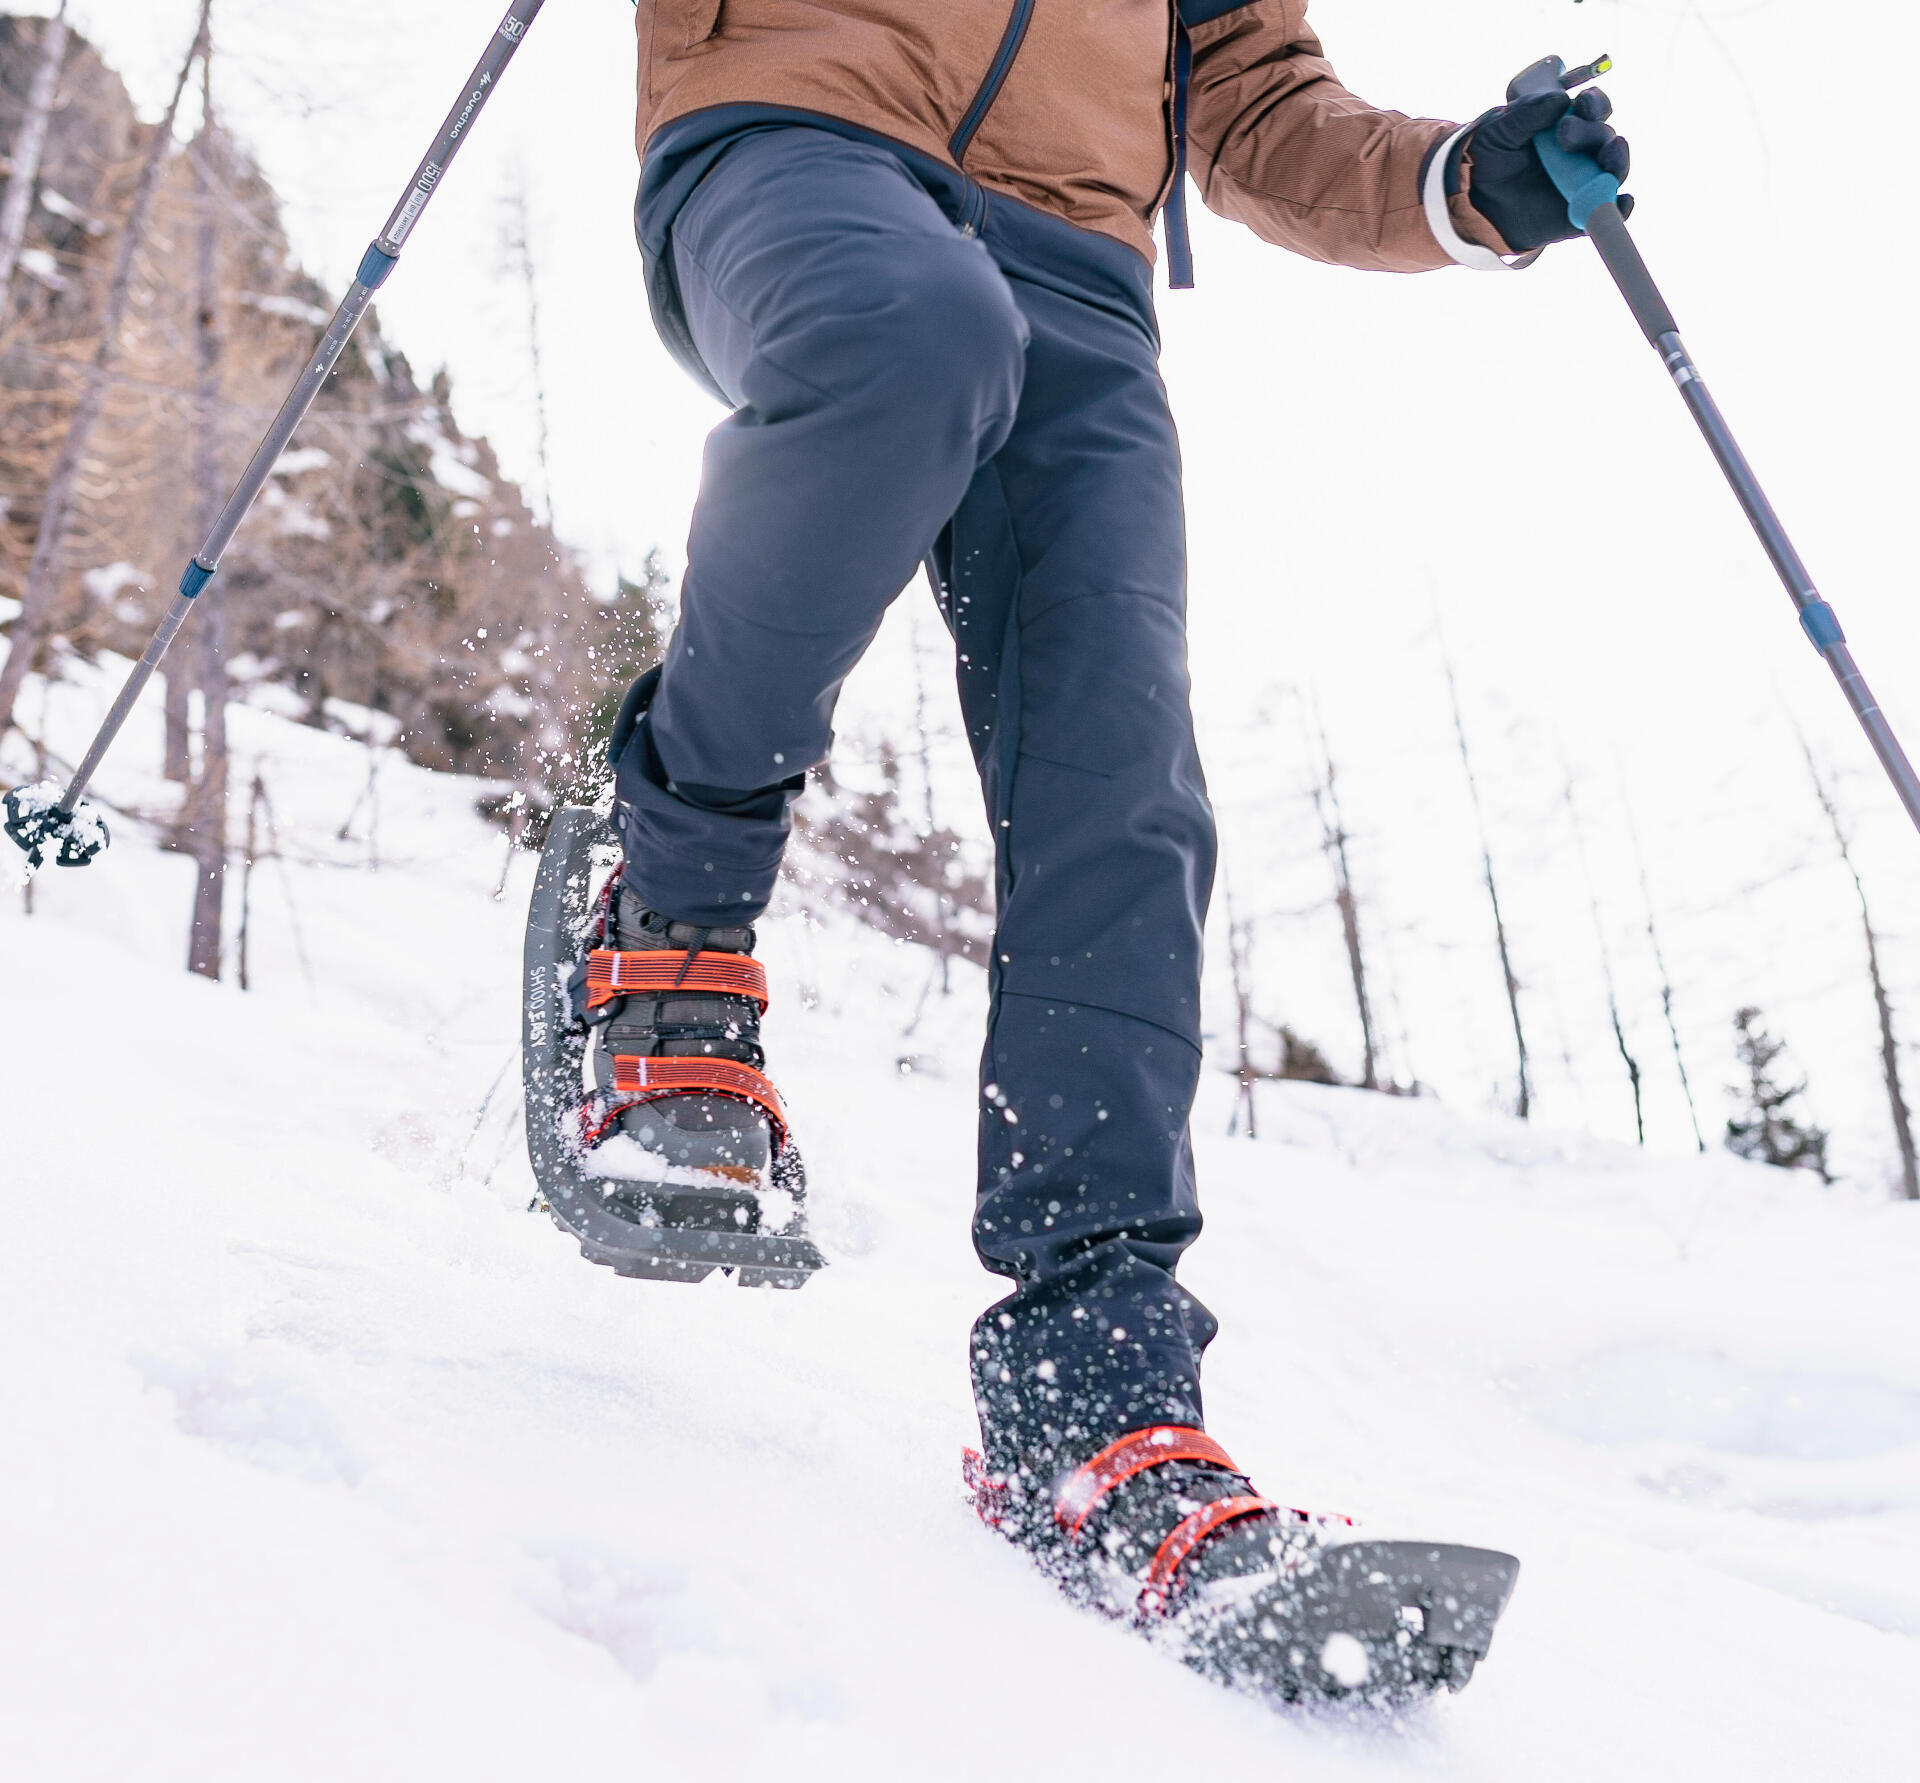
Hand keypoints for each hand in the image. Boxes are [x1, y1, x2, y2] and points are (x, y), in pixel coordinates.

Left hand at [1464, 87, 1632, 251]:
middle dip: (1593, 132)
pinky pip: (1606, 211)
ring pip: (1613, 169)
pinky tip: (1623, 201)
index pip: (1592, 109)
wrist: (1471, 202)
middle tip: (1565, 135)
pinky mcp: (1578, 214)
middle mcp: (1580, 152)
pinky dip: (1620, 207)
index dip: (1594, 104)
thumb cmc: (1487, 160)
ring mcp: (1582, 182)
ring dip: (1617, 160)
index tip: (1582, 105)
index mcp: (1566, 124)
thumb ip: (1526, 112)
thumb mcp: (1498, 130)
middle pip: (1604, 137)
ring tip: (1608, 156)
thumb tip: (1559, 99)